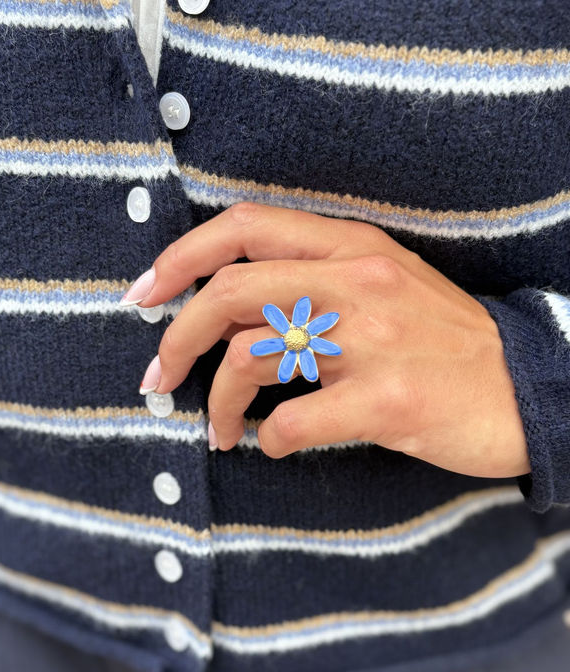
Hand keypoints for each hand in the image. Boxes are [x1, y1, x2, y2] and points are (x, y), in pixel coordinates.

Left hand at [124, 203, 529, 477]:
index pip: (244, 226)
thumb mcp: (383, 282)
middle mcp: (357, 281)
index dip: (180, 256)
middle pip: (230, 292)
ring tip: (219, 431)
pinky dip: (267, 439)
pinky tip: (274, 445)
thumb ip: (311, 279)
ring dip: (217, 402)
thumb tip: (226, 308)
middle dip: (175, 339)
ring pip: (251, 357)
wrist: (527, 385)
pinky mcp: (389, 401)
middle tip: (157, 378)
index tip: (144, 295)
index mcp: (351, 245)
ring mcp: (374, 340)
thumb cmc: (440, 338)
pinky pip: (293, 421)